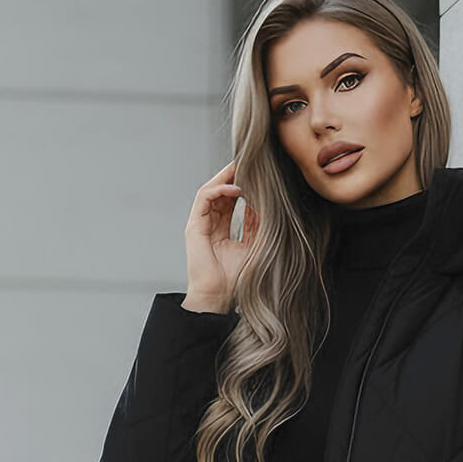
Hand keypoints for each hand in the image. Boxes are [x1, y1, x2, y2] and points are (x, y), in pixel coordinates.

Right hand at [183, 160, 258, 309]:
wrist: (216, 298)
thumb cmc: (233, 280)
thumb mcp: (252, 247)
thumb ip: (256, 226)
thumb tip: (268, 206)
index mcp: (220, 230)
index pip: (230, 201)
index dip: (243, 187)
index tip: (258, 177)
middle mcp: (208, 225)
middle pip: (219, 192)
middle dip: (234, 176)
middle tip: (251, 163)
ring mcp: (199, 224)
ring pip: (210, 190)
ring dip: (226, 177)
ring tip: (243, 168)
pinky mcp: (194, 226)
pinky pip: (204, 198)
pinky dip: (219, 189)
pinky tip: (236, 189)